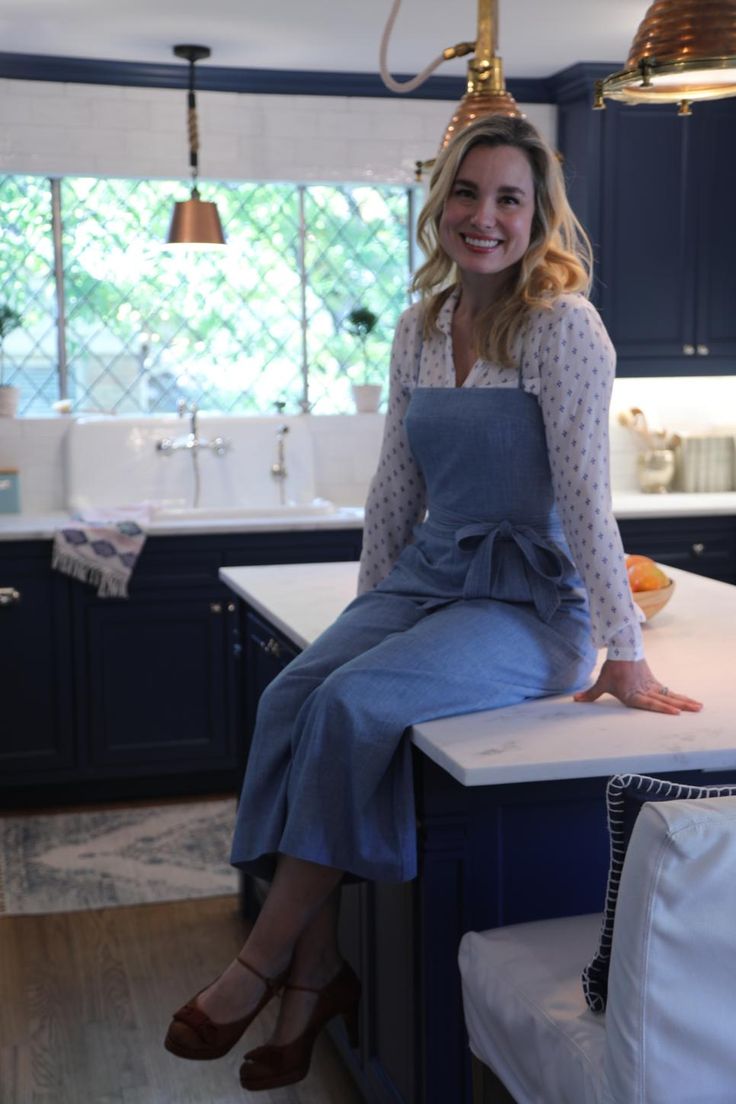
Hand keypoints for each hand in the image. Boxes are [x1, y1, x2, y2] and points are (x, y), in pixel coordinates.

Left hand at [573, 658, 702, 714]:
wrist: (623, 649)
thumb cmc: (612, 668)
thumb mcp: (601, 682)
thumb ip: (591, 694)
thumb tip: (575, 700)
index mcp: (632, 694)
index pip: (649, 703)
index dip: (662, 708)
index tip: (675, 712)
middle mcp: (644, 691)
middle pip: (665, 699)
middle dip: (680, 706)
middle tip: (695, 710)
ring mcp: (651, 686)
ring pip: (670, 695)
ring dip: (684, 701)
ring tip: (698, 706)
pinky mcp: (654, 682)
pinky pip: (668, 691)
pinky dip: (678, 696)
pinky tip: (688, 702)